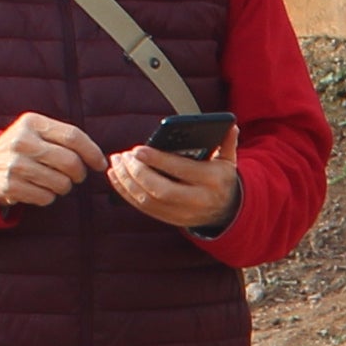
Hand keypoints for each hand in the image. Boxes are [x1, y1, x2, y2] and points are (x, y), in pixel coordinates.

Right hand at [0, 111, 102, 210]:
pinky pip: (47, 198)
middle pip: (71, 162)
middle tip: (77, 176)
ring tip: (53, 181)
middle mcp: (21, 141)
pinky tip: (39, 189)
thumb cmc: (24, 148)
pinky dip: (49, 197)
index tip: (100, 164)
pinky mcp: (10, 186)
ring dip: (64, 186)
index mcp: (31, 122)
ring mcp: (14, 164)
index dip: (93, 152)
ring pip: (62, 183)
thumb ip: (64, 137)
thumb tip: (100, 159)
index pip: (73, 136)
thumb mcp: (38, 131)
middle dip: (80, 173)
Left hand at [108, 140, 242, 233]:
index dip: (157, 160)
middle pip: (161, 190)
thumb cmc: (220, 177)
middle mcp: (199, 200)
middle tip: (122, 157)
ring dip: (127, 183)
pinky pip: (144, 208)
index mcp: (213, 180)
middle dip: (138, 173)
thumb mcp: (228, 161)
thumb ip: (227, 143)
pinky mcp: (172, 220)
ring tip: (116, 164)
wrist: (227, 211)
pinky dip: (126, 193)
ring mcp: (184, 214)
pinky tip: (116, 178)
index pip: (181, 170)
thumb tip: (230, 125)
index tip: (137, 150)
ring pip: (149, 201)